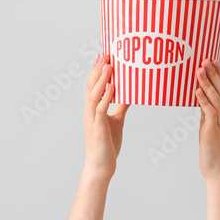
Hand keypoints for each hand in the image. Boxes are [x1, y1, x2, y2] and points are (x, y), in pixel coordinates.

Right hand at [83, 54, 128, 181]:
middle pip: (92, 87)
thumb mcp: (117, 121)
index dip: (97, 71)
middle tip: (103, 53)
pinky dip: (107, 96)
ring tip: (109, 65)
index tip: (103, 56)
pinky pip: (101, 109)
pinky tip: (113, 87)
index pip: (94, 86)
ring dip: (102, 79)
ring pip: (94, 95)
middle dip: (97, 70)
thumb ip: (121, 107)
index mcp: (93, 110)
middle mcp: (90, 112)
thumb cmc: (108, 145)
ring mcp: (92, 119)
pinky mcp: (98, 128)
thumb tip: (130, 93)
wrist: (102, 166)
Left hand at [196, 59, 219, 181]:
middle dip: (214, 73)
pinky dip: (203, 100)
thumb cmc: (213, 151)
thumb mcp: (209, 127)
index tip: (213, 60)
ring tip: (199, 69)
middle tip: (206, 58)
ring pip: (216, 98)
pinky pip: (209, 112)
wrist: (219, 170)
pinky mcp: (212, 131)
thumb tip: (200, 98)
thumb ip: (207, 113)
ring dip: (207, 82)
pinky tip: (196, 90)